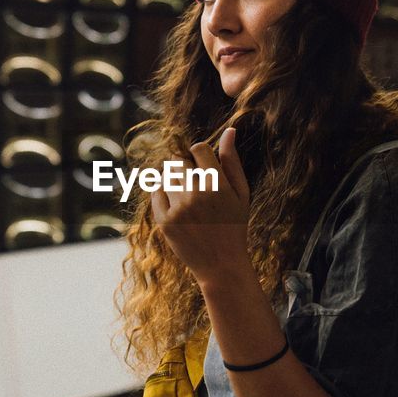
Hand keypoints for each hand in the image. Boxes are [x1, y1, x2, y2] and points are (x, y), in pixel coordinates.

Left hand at [150, 127, 252, 286]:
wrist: (222, 265)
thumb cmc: (234, 226)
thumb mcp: (241, 193)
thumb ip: (232, 161)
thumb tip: (229, 130)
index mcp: (218, 184)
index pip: (198, 148)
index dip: (200, 155)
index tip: (204, 168)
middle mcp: (196, 194)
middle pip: (178, 160)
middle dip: (186, 168)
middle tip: (196, 186)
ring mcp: (178, 208)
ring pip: (166, 176)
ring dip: (175, 182)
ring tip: (189, 199)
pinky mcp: (164, 221)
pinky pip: (156, 193)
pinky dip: (164, 195)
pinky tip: (179, 207)